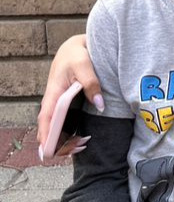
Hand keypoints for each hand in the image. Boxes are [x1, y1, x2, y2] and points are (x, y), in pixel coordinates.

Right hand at [37, 35, 101, 156]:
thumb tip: (99, 105)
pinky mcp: (68, 104)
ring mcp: (60, 103)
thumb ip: (91, 84)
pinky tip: (79, 142)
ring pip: (58, 125)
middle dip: (55, 141)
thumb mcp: (84, 64)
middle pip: (50, 125)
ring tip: (75, 151)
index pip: (46, 116)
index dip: (46, 134)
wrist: (78, 46)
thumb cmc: (77, 54)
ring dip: (64, 139)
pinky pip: (66, 121)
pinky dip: (71, 133)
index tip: (46, 149)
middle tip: (64, 154)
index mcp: (53, 91)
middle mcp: (54, 99)